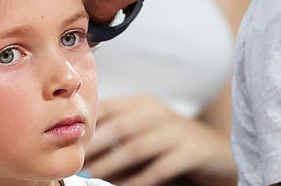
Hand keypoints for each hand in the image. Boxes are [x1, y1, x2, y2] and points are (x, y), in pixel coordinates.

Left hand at [84, 94, 236, 185]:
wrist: (213, 149)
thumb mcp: (140, 130)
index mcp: (140, 102)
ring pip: (137, 147)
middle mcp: (157, 111)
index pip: (107, 107)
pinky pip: (161, 167)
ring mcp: (176, 130)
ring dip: (111, 164)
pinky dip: (140, 179)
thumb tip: (81, 150)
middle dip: (94, 146)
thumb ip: (114, 134)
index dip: (86, 124)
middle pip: (119, 126)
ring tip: (92, 175)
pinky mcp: (192, 151)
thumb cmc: (166, 141)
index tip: (67, 140)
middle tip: (76, 162)